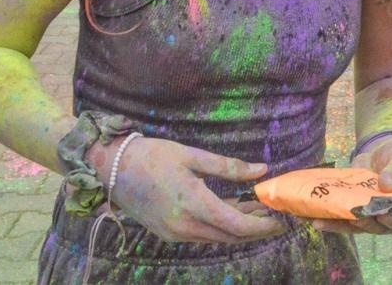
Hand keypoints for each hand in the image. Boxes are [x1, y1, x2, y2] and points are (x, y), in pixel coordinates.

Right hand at [101, 137, 283, 244]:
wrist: (111, 169)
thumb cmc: (152, 155)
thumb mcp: (192, 155)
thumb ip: (228, 166)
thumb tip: (261, 170)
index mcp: (192, 203)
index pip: (235, 224)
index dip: (261, 225)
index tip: (280, 220)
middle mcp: (184, 226)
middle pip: (229, 236)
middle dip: (255, 229)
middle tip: (275, 216)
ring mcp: (174, 233)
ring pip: (216, 238)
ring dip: (239, 228)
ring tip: (258, 210)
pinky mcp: (168, 233)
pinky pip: (202, 236)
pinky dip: (221, 227)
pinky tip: (232, 210)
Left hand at [311, 135, 391, 235]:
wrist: (381, 152)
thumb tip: (386, 185)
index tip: (383, 215)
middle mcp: (389, 218)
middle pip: (377, 227)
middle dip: (363, 224)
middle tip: (353, 218)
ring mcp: (370, 217)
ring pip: (355, 227)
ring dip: (339, 226)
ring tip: (321, 222)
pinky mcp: (353, 213)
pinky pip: (342, 220)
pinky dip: (329, 220)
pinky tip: (314, 219)